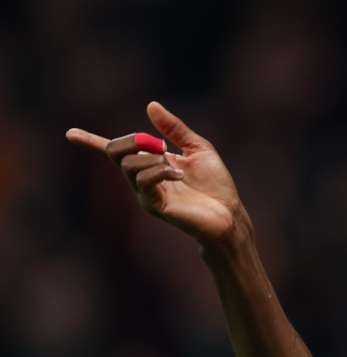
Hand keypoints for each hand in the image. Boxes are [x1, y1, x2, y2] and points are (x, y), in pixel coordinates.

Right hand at [66, 102, 242, 243]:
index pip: (115, 152)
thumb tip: (151, 105)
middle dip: (132, 141)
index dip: (92, 142)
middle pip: (117, 152)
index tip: (70, 133)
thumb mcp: (198, 148)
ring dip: (153, 159)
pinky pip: (144, 181)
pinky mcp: (154, 206)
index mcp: (151, 164)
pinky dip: (160, 171)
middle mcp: (143, 179)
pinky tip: (180, 174)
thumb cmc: (216, 185)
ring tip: (178, 169)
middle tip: (160, 145)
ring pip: (130, 165)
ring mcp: (146, 194)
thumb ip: (174, 129)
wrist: (230, 214)